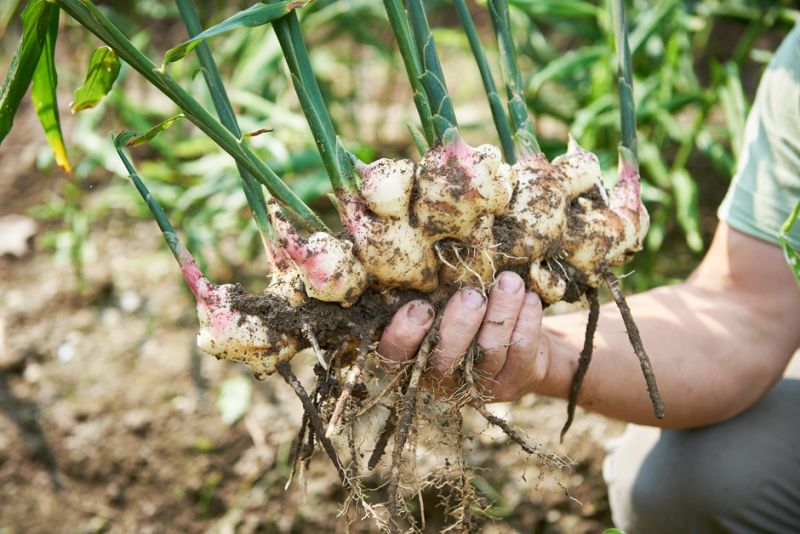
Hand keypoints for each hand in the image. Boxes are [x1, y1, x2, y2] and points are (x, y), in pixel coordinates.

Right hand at [378, 271, 548, 401]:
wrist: (516, 352)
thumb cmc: (467, 321)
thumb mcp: (442, 308)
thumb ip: (433, 296)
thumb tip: (430, 256)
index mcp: (413, 360)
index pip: (395, 356)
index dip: (404, 334)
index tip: (421, 306)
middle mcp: (442, 380)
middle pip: (445, 361)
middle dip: (459, 325)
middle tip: (472, 295)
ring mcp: (479, 385)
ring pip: (489, 352)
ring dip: (501, 313)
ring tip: (509, 281)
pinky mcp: (513, 382)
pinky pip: (521, 352)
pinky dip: (526, 321)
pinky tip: (528, 297)